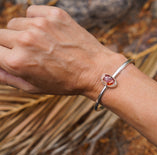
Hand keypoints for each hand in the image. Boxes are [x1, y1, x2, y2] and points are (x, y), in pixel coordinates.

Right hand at [0, 5, 123, 95]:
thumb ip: (8, 77)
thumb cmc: (66, 82)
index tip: (8, 55)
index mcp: (18, 61)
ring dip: (23, 32)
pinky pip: (32, 12)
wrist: (94, 70)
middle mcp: (26, 40)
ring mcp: (41, 25)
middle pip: (1, 35)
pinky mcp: (55, 15)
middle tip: (27, 52)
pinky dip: (35, 20)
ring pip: (16, 23)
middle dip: (9, 44)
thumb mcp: (35, 87)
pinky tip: (48, 32)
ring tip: (41, 44)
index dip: (1, 54)